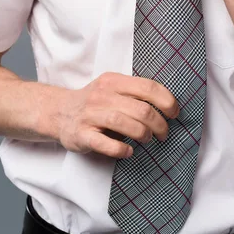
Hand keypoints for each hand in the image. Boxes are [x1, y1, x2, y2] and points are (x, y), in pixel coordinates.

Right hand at [57, 72, 179, 158]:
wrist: (58, 111)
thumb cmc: (94, 101)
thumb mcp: (111, 88)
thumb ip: (134, 93)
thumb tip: (167, 106)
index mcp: (114, 81)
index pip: (148, 87)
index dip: (167, 102)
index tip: (174, 114)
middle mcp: (102, 95)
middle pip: (141, 109)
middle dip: (159, 124)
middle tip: (163, 133)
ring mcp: (91, 115)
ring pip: (124, 123)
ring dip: (143, 135)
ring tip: (148, 140)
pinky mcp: (82, 135)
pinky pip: (105, 143)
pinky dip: (120, 149)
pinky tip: (128, 152)